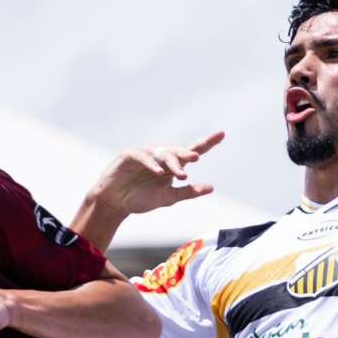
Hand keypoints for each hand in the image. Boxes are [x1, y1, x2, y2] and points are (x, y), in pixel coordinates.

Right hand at [92, 132, 223, 215]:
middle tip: (196, 158)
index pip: (191, 151)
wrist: (114, 204)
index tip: (222, 134)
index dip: (207, 142)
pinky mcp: (129, 156)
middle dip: (186, 154)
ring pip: (161, 153)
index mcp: (171, 165)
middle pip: (177, 151)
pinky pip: (142, 156)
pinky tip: (159, 172)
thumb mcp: (168, 198)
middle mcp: (159, 156)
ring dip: (171, 162)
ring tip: (181, 174)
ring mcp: (144, 154)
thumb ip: (188, 192)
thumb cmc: (140, 199)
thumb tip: (212, 187)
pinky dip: (151, 164)